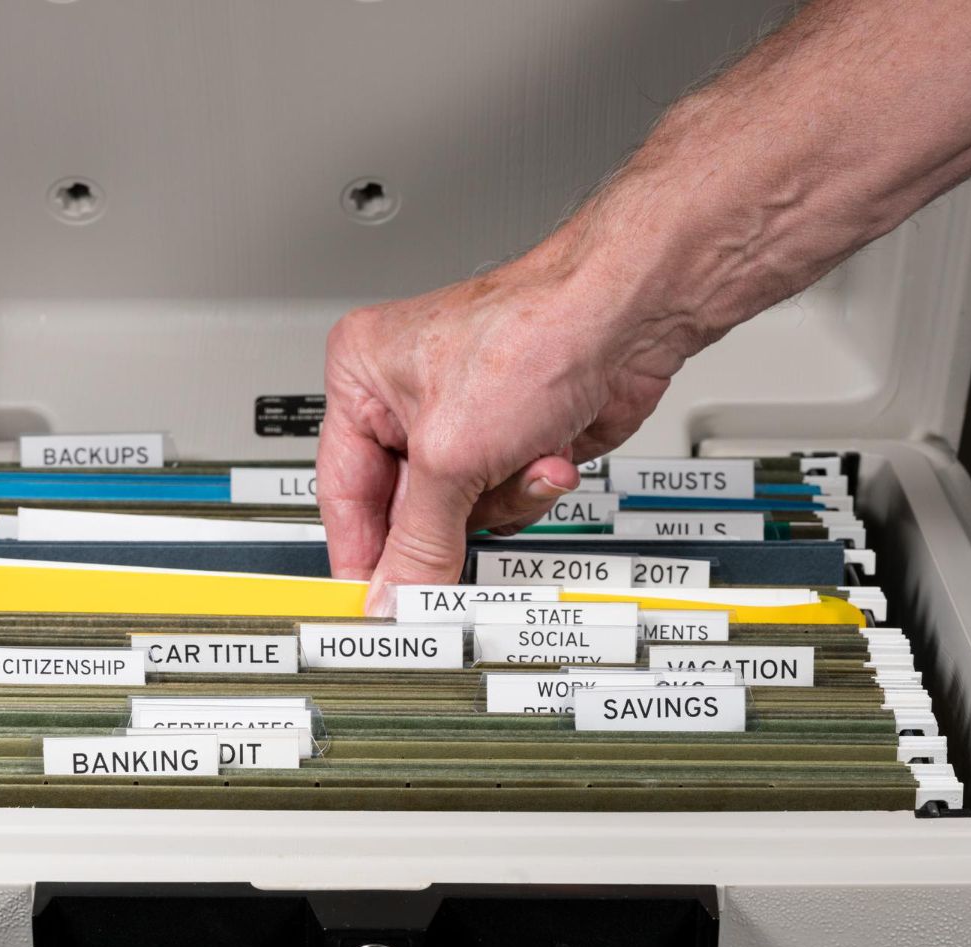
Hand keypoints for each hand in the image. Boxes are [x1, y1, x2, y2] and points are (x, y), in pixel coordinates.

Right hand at [318, 239, 700, 613]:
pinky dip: (531, 487)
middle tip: (454, 559)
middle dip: (448, 521)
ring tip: (522, 462)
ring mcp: (464, 421)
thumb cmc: (535, 333)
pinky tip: (548, 454)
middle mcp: (408, 400)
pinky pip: (505, 501)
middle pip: (405, 510)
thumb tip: (394, 595)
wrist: (629, 319)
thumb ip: (418, 541)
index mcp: (362, 379)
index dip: (358, 552)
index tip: (369, 603)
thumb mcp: (452, 457)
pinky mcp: (512, 439)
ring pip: (460, 514)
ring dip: (500, 499)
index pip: (342, 491)